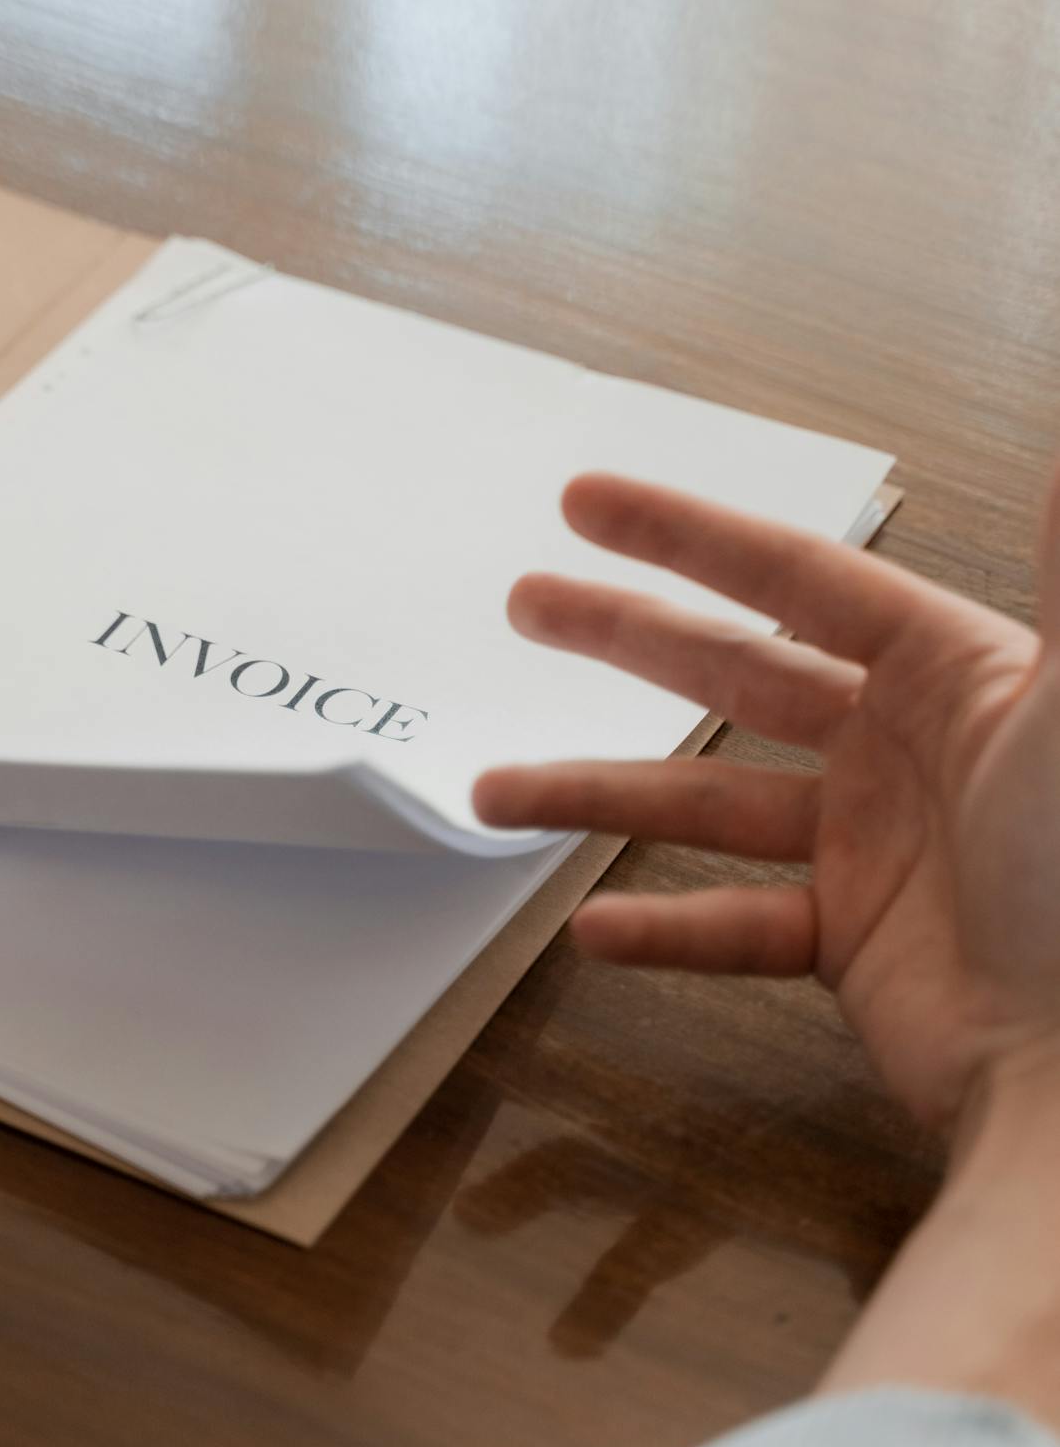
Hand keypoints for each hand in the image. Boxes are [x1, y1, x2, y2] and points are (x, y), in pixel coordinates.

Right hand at [475, 470, 1059, 1127]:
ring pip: (710, 805)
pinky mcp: (859, 942)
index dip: (686, 536)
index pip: (795, 581)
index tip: (587, 504)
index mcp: (949, 674)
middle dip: (624, 636)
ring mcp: (874, 848)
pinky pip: (740, 926)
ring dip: (603, 794)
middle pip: (732, 673)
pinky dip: (669, 928)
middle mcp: (903, 751)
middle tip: (529, 606)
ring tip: (497, 791)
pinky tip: (596, 927)